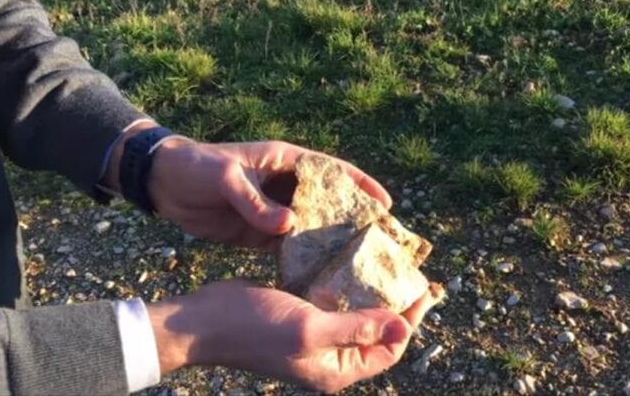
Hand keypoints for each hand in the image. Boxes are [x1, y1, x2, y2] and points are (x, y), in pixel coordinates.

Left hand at [147, 139, 391, 248]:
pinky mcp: (259, 232)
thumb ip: (256, 202)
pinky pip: (287, 247)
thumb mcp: (226, 178)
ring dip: (331, 243)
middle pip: (328, 203)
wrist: (163, 184)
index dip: (361, 185)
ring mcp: (274, 211)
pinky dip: (302, 259)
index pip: (332, 171)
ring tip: (357, 264)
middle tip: (380, 243)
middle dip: (353, 220)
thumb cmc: (197, 167)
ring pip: (311, 228)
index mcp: (286, 162)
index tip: (386, 205)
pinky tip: (319, 276)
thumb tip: (290, 226)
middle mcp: (286, 187)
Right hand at [147, 280, 440, 392]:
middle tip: (414, 274)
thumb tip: (402, 328)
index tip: (426, 290)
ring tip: (390, 264)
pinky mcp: (299, 314)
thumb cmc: (255, 327)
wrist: (203, 321)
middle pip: (375, 332)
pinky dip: (345, 283)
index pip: (387, 349)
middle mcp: (327, 356)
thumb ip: (355, 329)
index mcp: (334, 369)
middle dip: (396, 305)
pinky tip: (353, 261)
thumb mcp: (310, 329)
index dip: (409, 322)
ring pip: (355, 314)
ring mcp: (313, 335)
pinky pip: (332, 301)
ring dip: (372, 291)